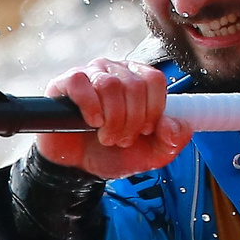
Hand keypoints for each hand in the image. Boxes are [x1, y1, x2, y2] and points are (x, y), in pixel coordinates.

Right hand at [36, 58, 190, 177]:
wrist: (78, 167)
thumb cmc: (113, 154)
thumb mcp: (151, 155)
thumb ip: (173, 141)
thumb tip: (172, 125)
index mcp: (140, 80)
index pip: (155, 80)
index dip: (153, 110)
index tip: (145, 130)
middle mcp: (116, 72)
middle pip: (134, 86)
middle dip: (131, 122)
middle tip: (122, 139)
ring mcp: (90, 74)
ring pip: (110, 86)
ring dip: (112, 120)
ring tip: (106, 136)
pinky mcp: (66, 82)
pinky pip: (80, 83)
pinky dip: (90, 108)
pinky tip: (92, 122)